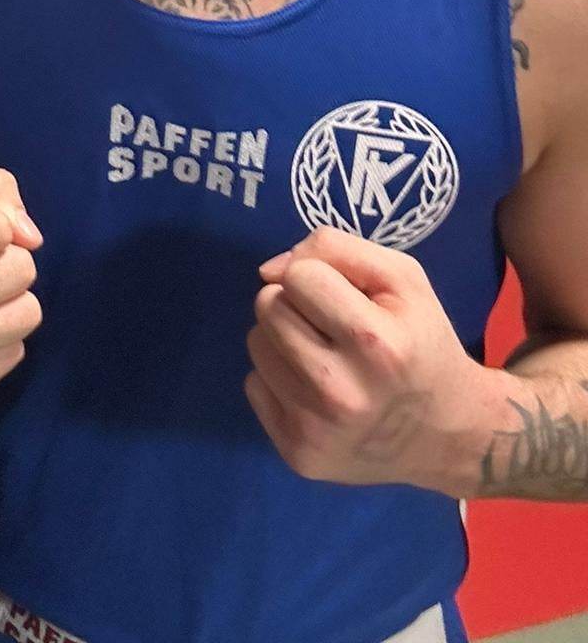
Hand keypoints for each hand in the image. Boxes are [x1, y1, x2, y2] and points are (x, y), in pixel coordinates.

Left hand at [245, 227, 497, 495]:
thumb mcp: (402, 279)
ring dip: (283, 339)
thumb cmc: (422, 342)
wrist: (449, 434)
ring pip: (255, 343)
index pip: (299, 277)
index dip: (317, 275)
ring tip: (325, 355)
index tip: (344, 297)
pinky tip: (316, 391)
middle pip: (268, 307)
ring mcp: (316, 430)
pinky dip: (278, 379)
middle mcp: (341, 392)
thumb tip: (268, 272)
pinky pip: (254, 385)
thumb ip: (336, 249)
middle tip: (331, 326)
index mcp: (376, 343)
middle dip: (294, 303)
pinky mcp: (298, 454)